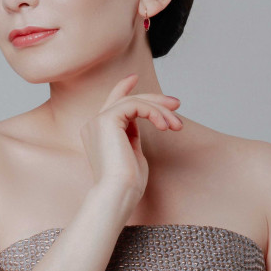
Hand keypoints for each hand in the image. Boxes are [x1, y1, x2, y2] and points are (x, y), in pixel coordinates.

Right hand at [80, 74, 181, 207]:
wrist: (118, 193)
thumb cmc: (128, 184)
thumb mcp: (133, 154)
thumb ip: (133, 136)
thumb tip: (145, 121)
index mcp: (98, 134)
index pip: (110, 104)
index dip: (122, 87)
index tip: (135, 77)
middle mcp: (94, 125)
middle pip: (127, 100)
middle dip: (155, 100)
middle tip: (177, 106)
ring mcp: (98, 121)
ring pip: (133, 102)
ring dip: (160, 110)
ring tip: (177, 125)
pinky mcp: (106, 120)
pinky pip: (134, 106)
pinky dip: (153, 113)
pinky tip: (165, 125)